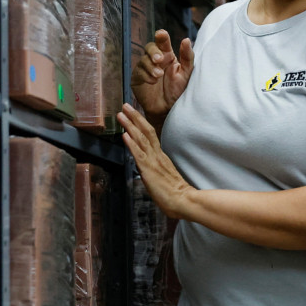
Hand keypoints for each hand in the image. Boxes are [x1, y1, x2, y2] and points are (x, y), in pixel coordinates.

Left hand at [119, 103, 194, 219]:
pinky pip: (138, 153)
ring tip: (121, 115)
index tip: (134, 114)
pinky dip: (131, 143)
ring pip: (141, 139)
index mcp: (161, 157)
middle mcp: (157, 155)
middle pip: (146, 131)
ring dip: (130, 125)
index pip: (150, 136)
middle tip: (125, 106)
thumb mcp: (164, 178)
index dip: (141, 124)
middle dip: (135, 117)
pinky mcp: (149, 169)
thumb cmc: (176, 194)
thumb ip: (157, 171)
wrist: (184, 200)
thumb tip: (149, 171)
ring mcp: (153, 161)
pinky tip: (124, 134)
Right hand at [131, 30, 192, 123]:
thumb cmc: (178, 91)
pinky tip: (152, 82)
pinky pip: (138, 72)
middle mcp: (155, 60)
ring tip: (159, 75)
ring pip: (143, 60)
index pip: (163, 42)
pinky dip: (146, 75)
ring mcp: (145, 68)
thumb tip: (186, 39)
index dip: (161, 37)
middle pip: (149, 47)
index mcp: (167, 55)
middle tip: (159, 59)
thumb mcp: (186, 74)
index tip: (162, 34)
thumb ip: (187, 57)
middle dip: (154, 52)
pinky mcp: (137, 78)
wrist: (168, 109)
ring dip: (151, 66)